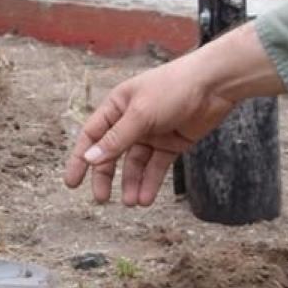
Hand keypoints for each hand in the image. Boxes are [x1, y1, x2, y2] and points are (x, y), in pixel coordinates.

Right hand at [64, 23, 283, 206]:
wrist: (214, 85)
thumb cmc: (173, 88)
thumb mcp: (140, 114)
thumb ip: (116, 139)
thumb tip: (90, 159)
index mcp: (117, 106)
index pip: (92, 135)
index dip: (81, 159)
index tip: (72, 182)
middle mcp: (132, 120)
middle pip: (112, 153)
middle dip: (106, 177)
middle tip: (101, 199)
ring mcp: (152, 133)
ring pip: (135, 164)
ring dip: (132, 183)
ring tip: (133, 202)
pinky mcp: (171, 143)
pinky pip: (156, 167)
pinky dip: (151, 182)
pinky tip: (147, 197)